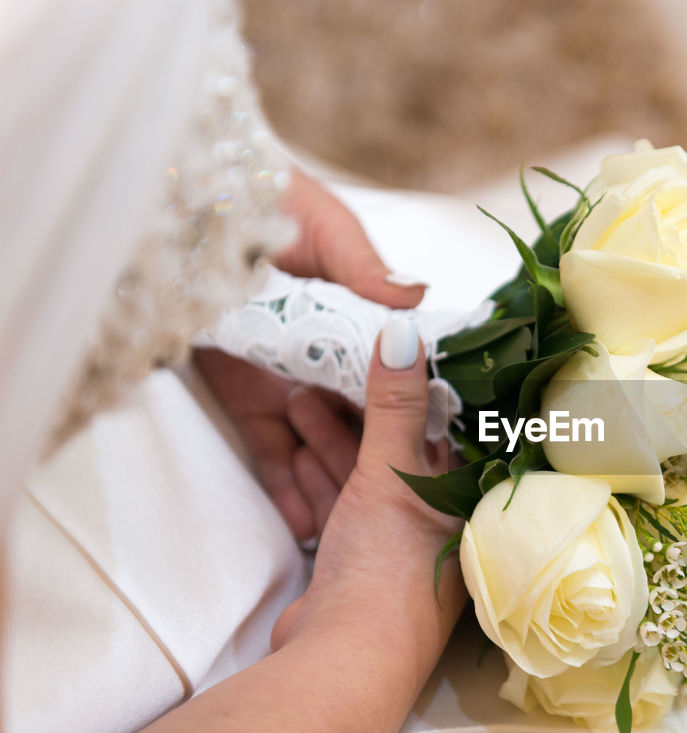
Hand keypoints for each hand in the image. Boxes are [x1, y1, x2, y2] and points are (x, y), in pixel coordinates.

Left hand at [196, 168, 428, 540]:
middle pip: (372, 420)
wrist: (182, 209)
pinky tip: (307, 523)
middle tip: (415, 512)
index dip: (427, 408)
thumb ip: (363, 266)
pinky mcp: (249, 399)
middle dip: (390, 464)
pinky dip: (287, 486)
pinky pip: (271, 451)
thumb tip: (414, 297)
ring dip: (340, 486)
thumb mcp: (323, 227)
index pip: (405, 371)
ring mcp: (294, 382)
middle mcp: (337, 358)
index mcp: (366, 318)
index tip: (455, 449)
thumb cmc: (265, 199)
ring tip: (359, 530)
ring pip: (327, 446)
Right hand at [270, 319, 464, 669]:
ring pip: (365, 475)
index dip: (422, 385)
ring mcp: (398, 544)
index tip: (393, 345)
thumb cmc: (388, 572)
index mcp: (471, 500)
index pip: (453, 429)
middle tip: (327, 364)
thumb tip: (402, 333)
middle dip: (362, 408)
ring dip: (333, 438)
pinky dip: (319, 476)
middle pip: (402, 448)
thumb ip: (396, 406)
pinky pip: (340, 503)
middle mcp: (443, 522)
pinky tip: (293, 446)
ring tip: (297, 393)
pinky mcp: (358, 562)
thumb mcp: (394, 475)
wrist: (341, 663)